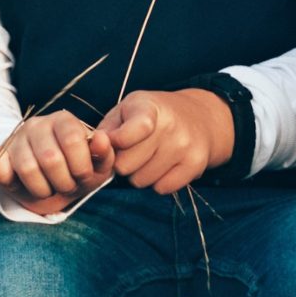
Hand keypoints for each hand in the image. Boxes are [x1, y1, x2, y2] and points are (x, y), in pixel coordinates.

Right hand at [0, 110, 113, 212]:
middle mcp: (38, 124)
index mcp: (64, 120)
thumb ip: (105, 153)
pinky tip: (20, 184)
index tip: (83, 177)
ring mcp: (16, 138)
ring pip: (27, 168)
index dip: (80, 166)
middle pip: (50, 158)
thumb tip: (102, 139)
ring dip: (42, 189)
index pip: (72, 139)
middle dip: (63, 182)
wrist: (49, 185)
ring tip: (49, 188)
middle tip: (67, 186)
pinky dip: (7, 179)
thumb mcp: (97, 166)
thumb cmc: (76, 171)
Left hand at [97, 87, 232, 195]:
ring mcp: (184, 146)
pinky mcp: (195, 164)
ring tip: (151, 156)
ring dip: (140, 173)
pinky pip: (162, 188)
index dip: (116, 142)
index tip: (117, 139)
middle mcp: (170, 125)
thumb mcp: (127, 110)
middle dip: (124, 162)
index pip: (129, 133)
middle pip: (125, 166)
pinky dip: (159, 182)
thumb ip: (106, 129)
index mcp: (148, 107)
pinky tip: (165, 165)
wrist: (200, 116)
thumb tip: (95, 150)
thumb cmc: (154, 115)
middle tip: (135, 149)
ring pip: (141, 181)